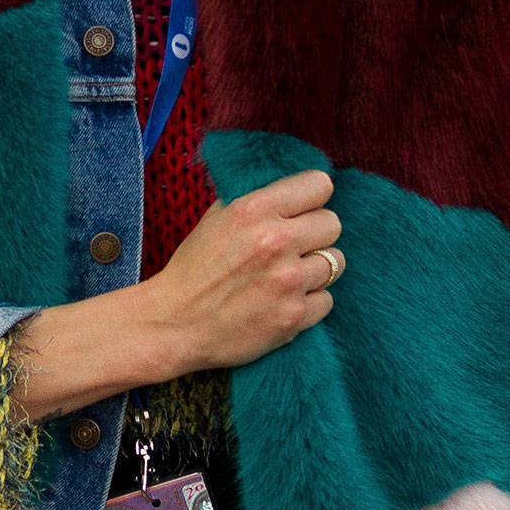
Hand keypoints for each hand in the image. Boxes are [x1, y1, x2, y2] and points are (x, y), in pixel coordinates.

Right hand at [148, 170, 341, 373]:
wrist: (174, 324)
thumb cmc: (194, 270)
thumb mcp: (216, 219)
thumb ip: (255, 201)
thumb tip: (290, 191)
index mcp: (255, 209)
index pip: (319, 185)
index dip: (313, 198)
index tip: (305, 209)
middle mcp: (276, 241)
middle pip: (332, 224)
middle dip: (316, 234)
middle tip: (295, 247)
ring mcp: (288, 281)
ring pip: (335, 263)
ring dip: (315, 269)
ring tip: (288, 277)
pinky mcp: (294, 316)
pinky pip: (327, 300)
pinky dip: (310, 302)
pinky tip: (285, 301)